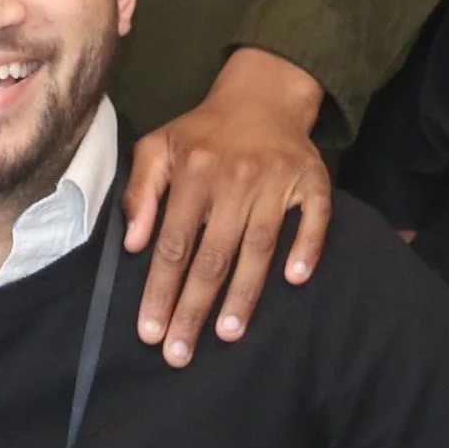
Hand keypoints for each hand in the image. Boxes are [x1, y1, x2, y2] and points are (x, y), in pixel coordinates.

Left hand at [126, 48, 329, 365]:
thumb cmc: (203, 132)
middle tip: (180, 353)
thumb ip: (141, 191)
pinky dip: (306, 247)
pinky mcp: (313, 180)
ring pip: (258, 246)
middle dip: (194, 308)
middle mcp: (234, 179)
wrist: (263, 94)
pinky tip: (296, 280)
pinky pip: (314, 218)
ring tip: (228, 334)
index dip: (160, 289)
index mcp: (194, 172)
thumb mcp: (159, 146)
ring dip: (244, 293)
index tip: (150, 331)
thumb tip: (134, 244)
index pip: (173, 243)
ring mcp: (276, 180)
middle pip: (212, 255)